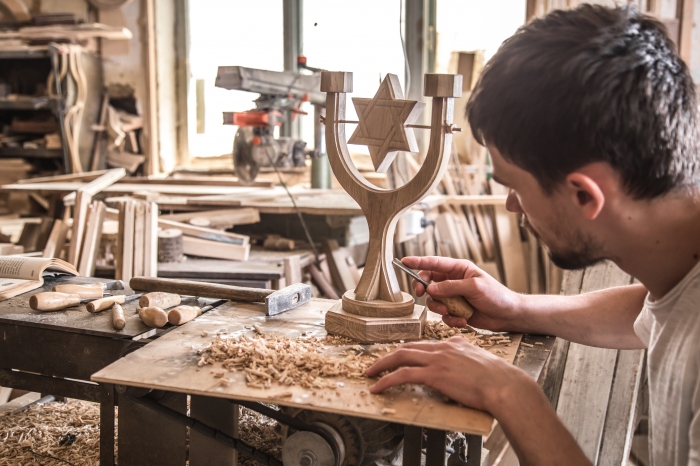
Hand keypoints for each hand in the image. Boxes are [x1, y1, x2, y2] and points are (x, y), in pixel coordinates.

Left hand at [366, 337, 530, 412]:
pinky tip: (378, 387)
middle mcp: (442, 348)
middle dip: (388, 356)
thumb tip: (459, 357)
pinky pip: (402, 375)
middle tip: (376, 364)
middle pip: (407, 348)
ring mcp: (437, 359)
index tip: (397, 358)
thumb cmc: (497, 378)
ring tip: (370, 374)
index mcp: (452, 343)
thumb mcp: (479, 358)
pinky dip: (386, 380)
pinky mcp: (434, 374)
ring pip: (400, 357)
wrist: (503, 385)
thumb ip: (465, 354)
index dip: (407, 352)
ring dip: (381, 365)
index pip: (422, 345)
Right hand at [401, 256, 520, 329]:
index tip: (404, 261)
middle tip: (423, 294)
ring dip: (439, 308)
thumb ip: (451, 287)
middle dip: (424, 289)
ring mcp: (453, 297)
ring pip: (434, 301)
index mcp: (459, 269)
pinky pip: (443, 315)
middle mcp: (453, 281)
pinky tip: (463, 320)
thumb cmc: (497, 296)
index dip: (418, 262)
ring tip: (450, 312)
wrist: (508, 315)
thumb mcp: (474, 287)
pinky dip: (451, 319)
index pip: (434, 263)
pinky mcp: (455, 311)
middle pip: (429, 282)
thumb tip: (432, 289)